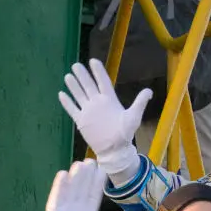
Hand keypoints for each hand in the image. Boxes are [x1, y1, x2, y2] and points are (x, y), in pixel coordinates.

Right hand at [10, 160, 118, 210]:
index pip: (93, 196)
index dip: (98, 184)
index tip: (103, 171)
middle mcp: (76, 209)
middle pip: (82, 189)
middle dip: (87, 176)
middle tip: (92, 160)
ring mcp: (64, 210)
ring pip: (71, 190)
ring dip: (75, 177)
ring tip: (79, 163)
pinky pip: (57, 198)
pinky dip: (59, 187)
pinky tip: (63, 174)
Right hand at [59, 59, 150, 178]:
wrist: (115, 150)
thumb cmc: (125, 134)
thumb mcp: (134, 116)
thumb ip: (139, 103)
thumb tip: (150, 91)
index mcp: (109, 99)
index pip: (103, 82)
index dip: (98, 71)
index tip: (93, 61)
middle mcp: (97, 103)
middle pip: (88, 85)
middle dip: (82, 75)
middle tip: (76, 65)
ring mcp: (88, 111)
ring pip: (79, 95)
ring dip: (73, 86)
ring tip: (68, 75)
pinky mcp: (82, 121)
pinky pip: (72, 109)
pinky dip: (67, 102)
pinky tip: (61, 94)